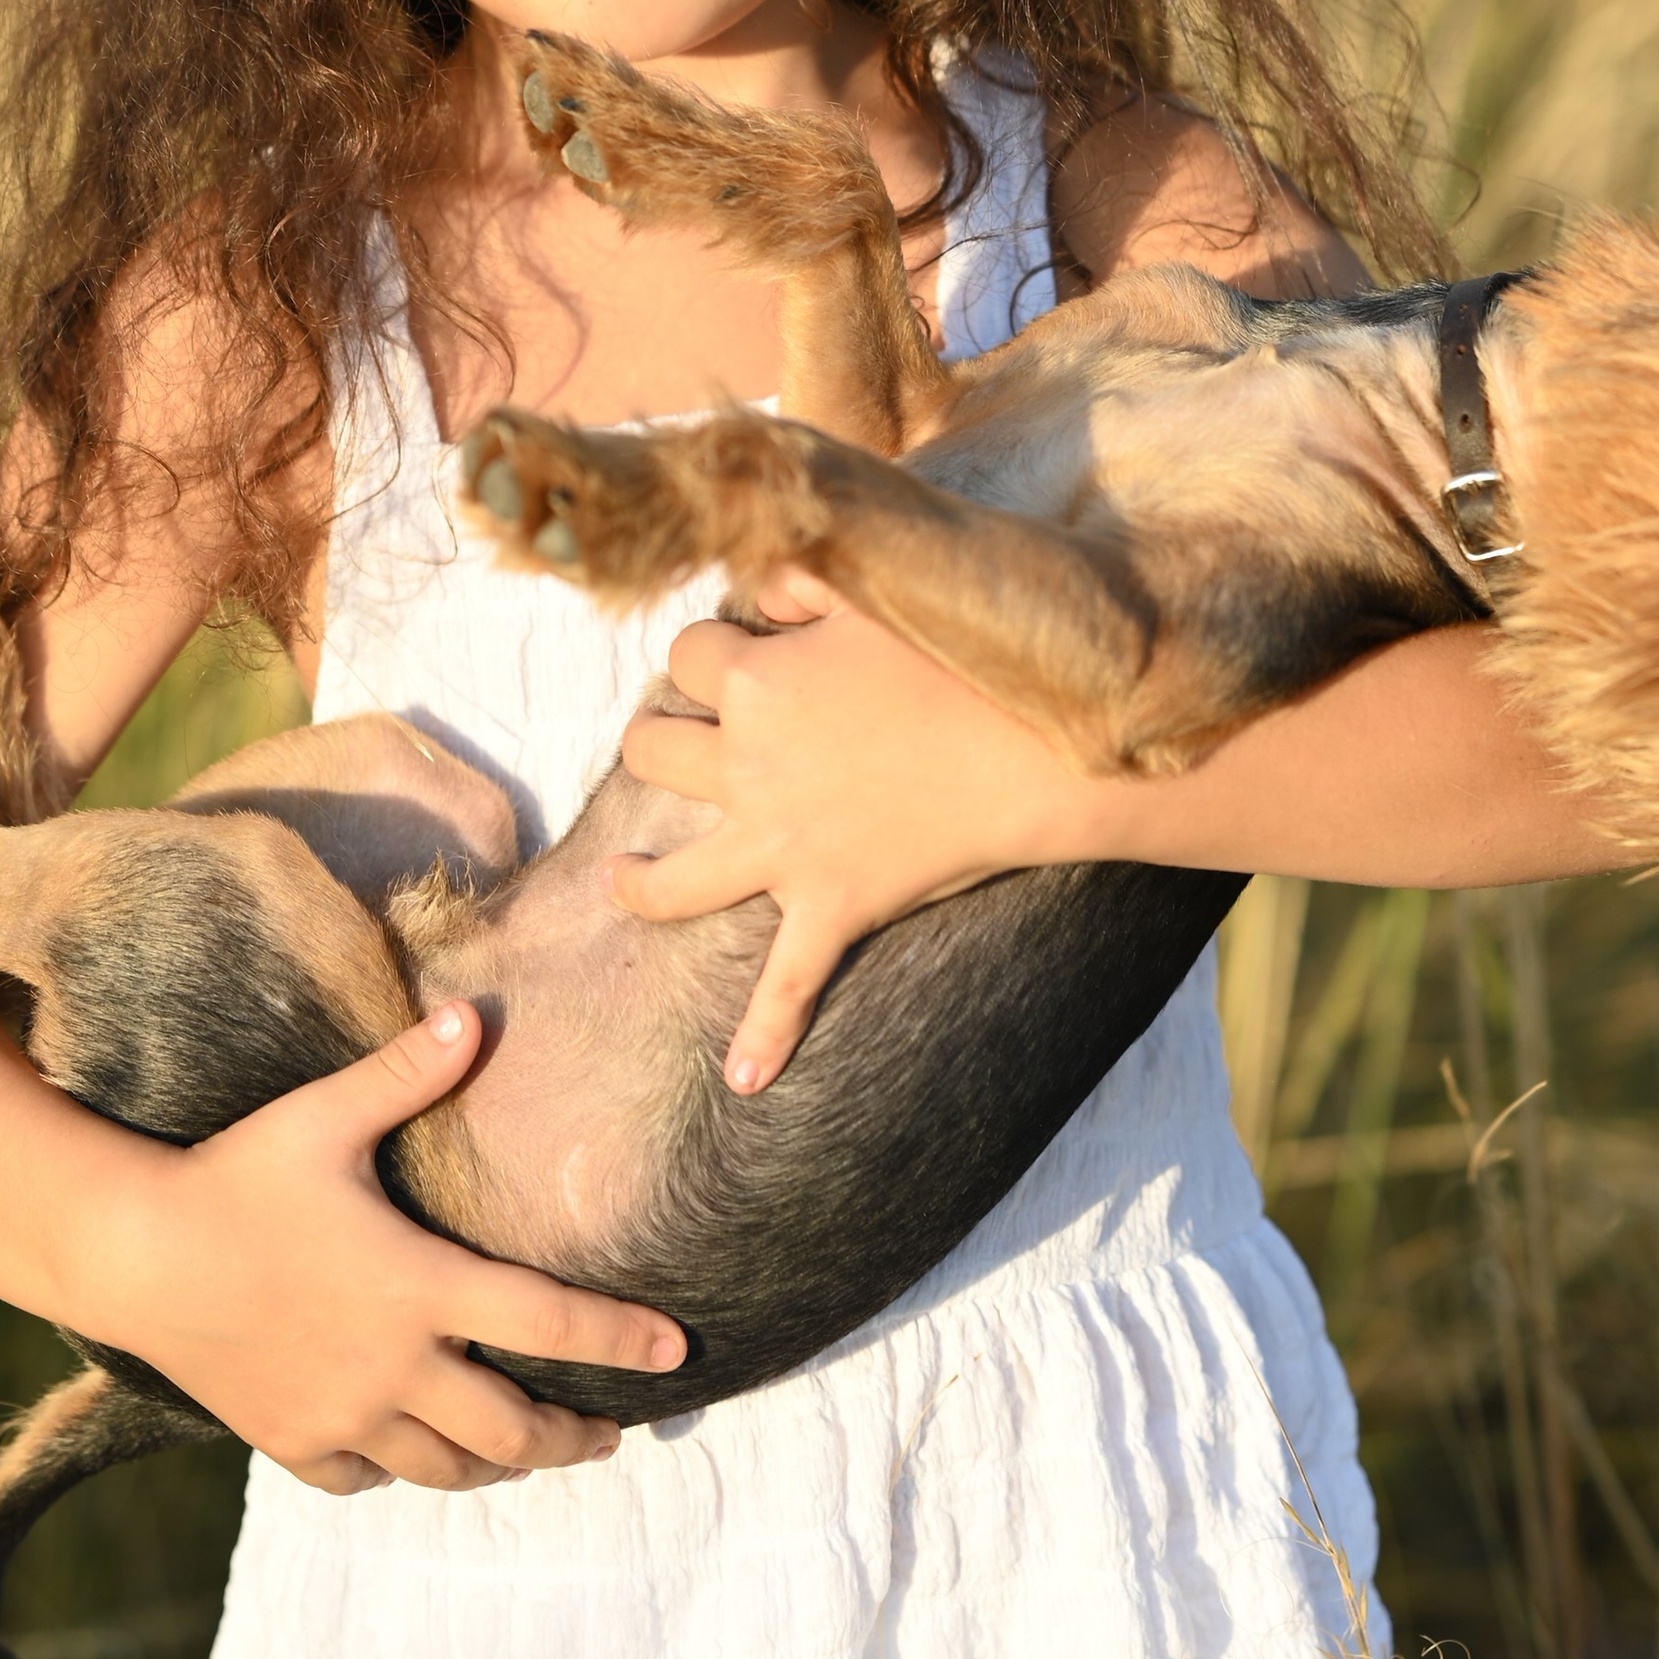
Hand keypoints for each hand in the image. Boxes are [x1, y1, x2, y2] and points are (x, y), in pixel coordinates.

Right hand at [95, 1006, 688, 1493]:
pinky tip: (412, 1450)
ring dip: (496, 1463)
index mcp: (419, 1287)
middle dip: (570, 1438)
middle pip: (511, 1430)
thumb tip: (472, 1015)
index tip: (677, 1354)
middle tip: (607, 1435)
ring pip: (447, 1467)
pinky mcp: (293, 1441)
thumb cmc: (233, 1177)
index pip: (549, 1324)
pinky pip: (366, 1477)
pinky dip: (401, 1469)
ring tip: (526, 1451)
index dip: (621, 1341)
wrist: (130, 1255)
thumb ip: (407, 1073)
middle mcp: (393, 1367)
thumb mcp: (324, 1117)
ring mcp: (342, 1416)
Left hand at [615, 578, 1094, 1093]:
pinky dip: (763, 1037)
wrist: (1035, 753)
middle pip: (653, 746)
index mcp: (757, 682)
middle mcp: (749, 767)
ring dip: (643, 882)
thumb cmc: (967, 660)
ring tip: (623, 877)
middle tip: (692, 738)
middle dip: (662, 736)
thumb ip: (807, 578)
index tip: (737, 649)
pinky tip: (741, 1080)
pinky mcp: (829, 908)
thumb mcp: (879, 592)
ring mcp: (782, 848)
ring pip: (675, 875)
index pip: (688, 651)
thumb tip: (762, 587)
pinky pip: (785, 986)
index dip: (709, 648)